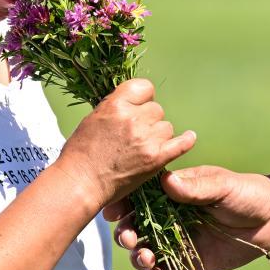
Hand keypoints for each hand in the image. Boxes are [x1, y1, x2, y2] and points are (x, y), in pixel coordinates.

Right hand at [54, 79, 196, 209]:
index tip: (139, 106)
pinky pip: (182, 143)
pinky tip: (188, 137)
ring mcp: (147, 139)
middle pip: (156, 109)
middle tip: (135, 134)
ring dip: (158, 135)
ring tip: (142, 147)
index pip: (144, 87)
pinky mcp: (156, 159)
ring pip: (166, 127)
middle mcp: (134, 119)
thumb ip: (115, 108)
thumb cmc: (81, 153)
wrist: (81, 182)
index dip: (143, 98)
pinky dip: (186, 141)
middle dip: (148, 120)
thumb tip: (132, 104)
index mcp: (116, 105)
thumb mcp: (93, 118)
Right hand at [105, 166, 269, 269]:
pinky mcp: (188, 262)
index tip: (114, 211)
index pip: (138, 196)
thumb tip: (168, 182)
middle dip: (125, 232)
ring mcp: (176, 240)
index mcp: (171, 191)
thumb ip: (196, 187)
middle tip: (127, 238)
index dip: (122, 203)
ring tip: (144, 258)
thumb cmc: (246, 193)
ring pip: (145, 248)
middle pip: (135, 224)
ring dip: (138, 254)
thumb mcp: (222, 185)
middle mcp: (167, 216)